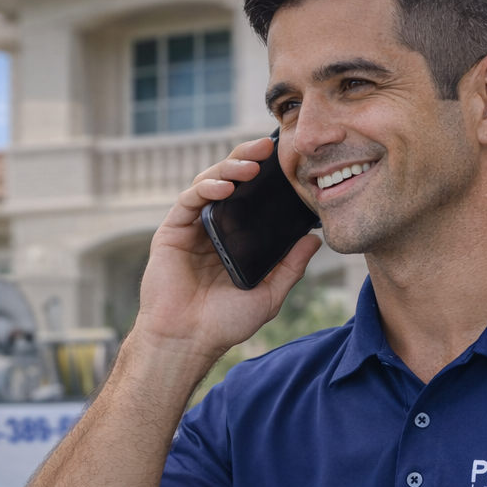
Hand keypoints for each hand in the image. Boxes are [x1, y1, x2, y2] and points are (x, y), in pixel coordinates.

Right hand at [132, 136, 320, 364]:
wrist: (188, 341)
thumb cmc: (224, 323)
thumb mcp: (269, 294)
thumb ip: (290, 267)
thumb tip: (314, 240)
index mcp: (234, 239)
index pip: (250, 197)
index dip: (266, 176)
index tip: (287, 161)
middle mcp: (212, 228)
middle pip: (229, 180)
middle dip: (248, 158)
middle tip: (269, 146)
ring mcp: (191, 228)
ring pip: (208, 183)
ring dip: (229, 167)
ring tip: (250, 165)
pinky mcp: (172, 232)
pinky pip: (189, 200)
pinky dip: (206, 187)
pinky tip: (223, 186)